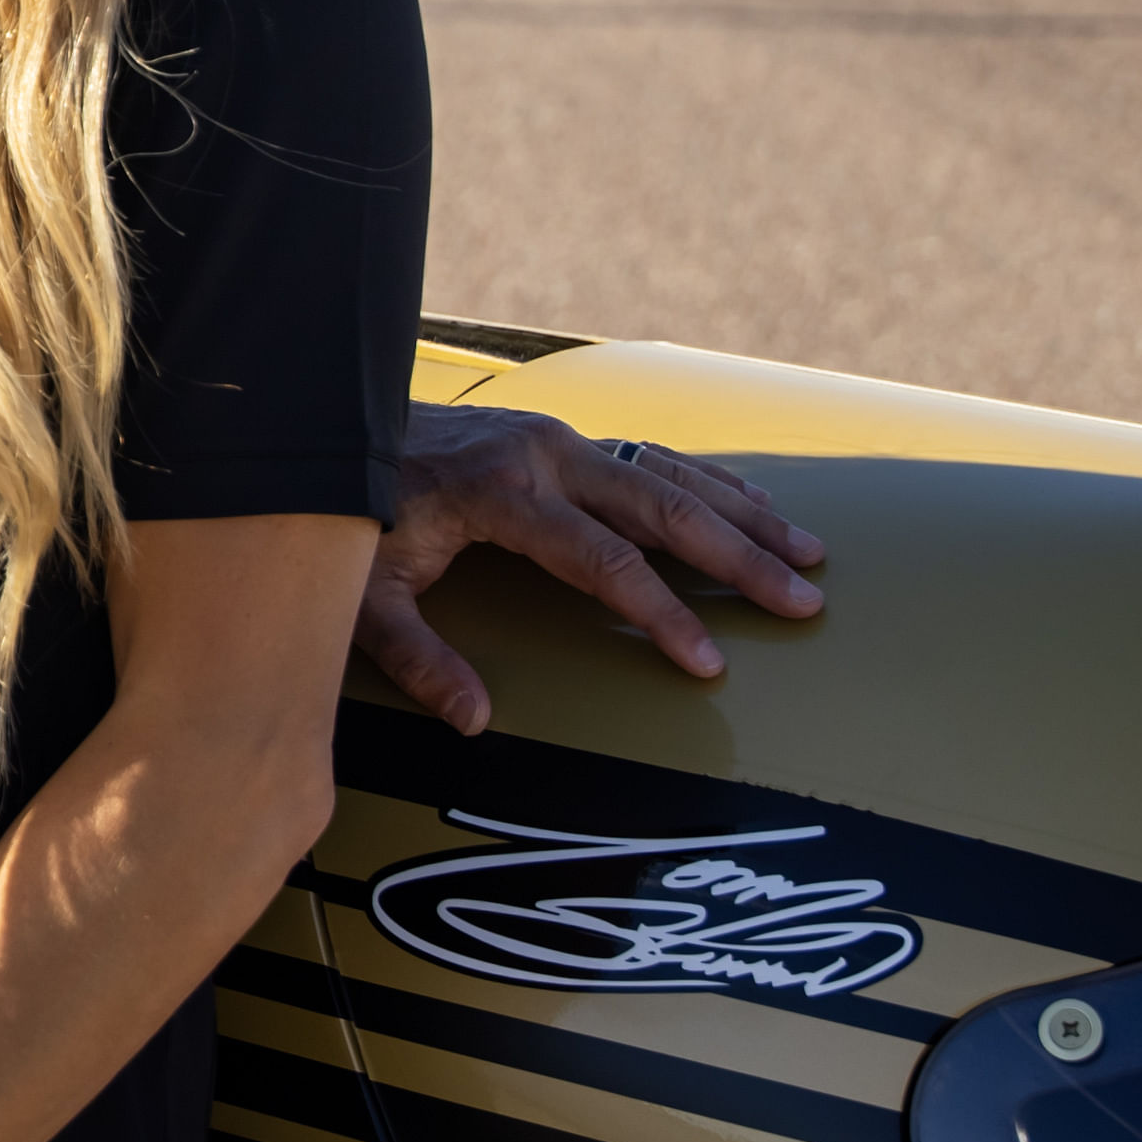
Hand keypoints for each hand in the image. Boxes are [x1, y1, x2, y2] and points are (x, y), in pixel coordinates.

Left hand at [362, 403, 823, 736]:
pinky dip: (710, 481)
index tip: (707, 662)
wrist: (333, 423)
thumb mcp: (361, 590)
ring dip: (743, 514)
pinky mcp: (562, 435)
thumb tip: (475, 719)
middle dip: (737, 557)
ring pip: (669, 474)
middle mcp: (543, 453)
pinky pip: (650, 455)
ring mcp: (558, 437)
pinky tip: (757, 503)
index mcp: (502, 490)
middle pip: (661, 507)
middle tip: (802, 600)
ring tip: (809, 553)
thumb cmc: (350, 511)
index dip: (659, 614)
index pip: (601, 561)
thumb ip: (417, 656)